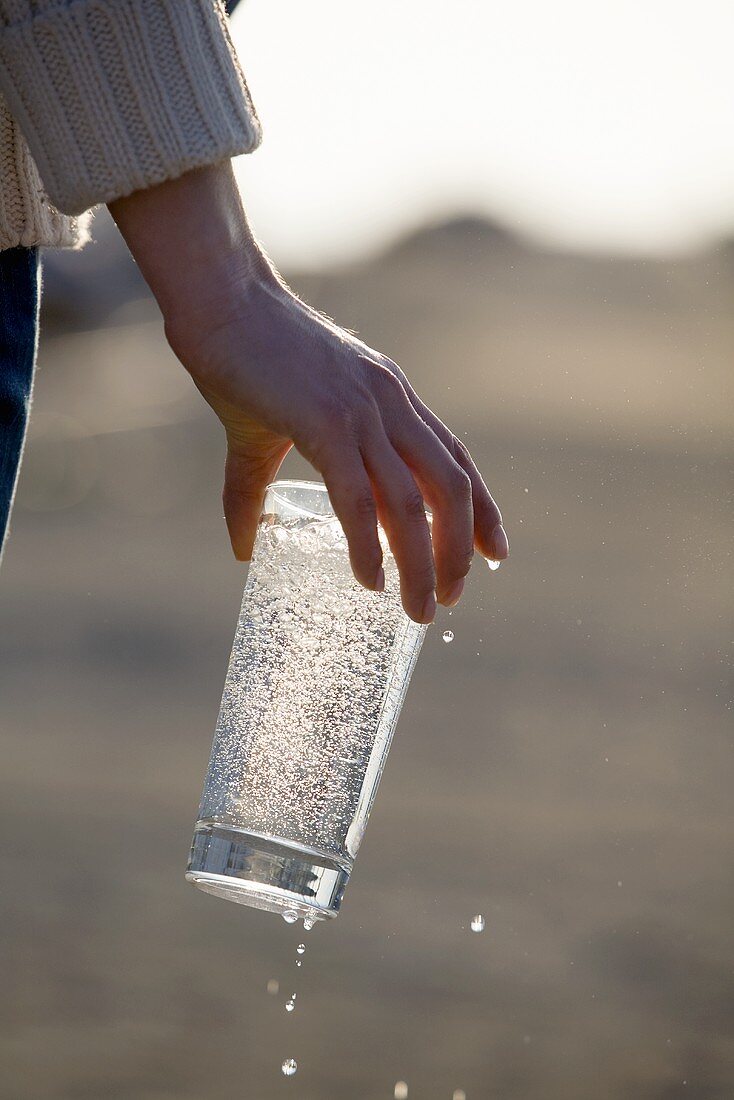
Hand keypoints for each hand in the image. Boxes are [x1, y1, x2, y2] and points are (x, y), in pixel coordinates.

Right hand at [109, 164, 507, 623]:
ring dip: (423, 561)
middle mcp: (390, 403)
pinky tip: (372, 581)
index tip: (494, 555)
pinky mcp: (324, 421)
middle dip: (459, 549)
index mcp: (391, 398)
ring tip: (419, 609)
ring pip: (411, 500)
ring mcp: (362, 411)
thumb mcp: (264, 434)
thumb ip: (257, 494)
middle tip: (452, 598)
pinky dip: (370, 544)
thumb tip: (245, 553)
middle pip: (450, 486)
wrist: (219, 303)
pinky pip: (359, 496)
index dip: (481, 510)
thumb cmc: (241, 361)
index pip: (455, 459)